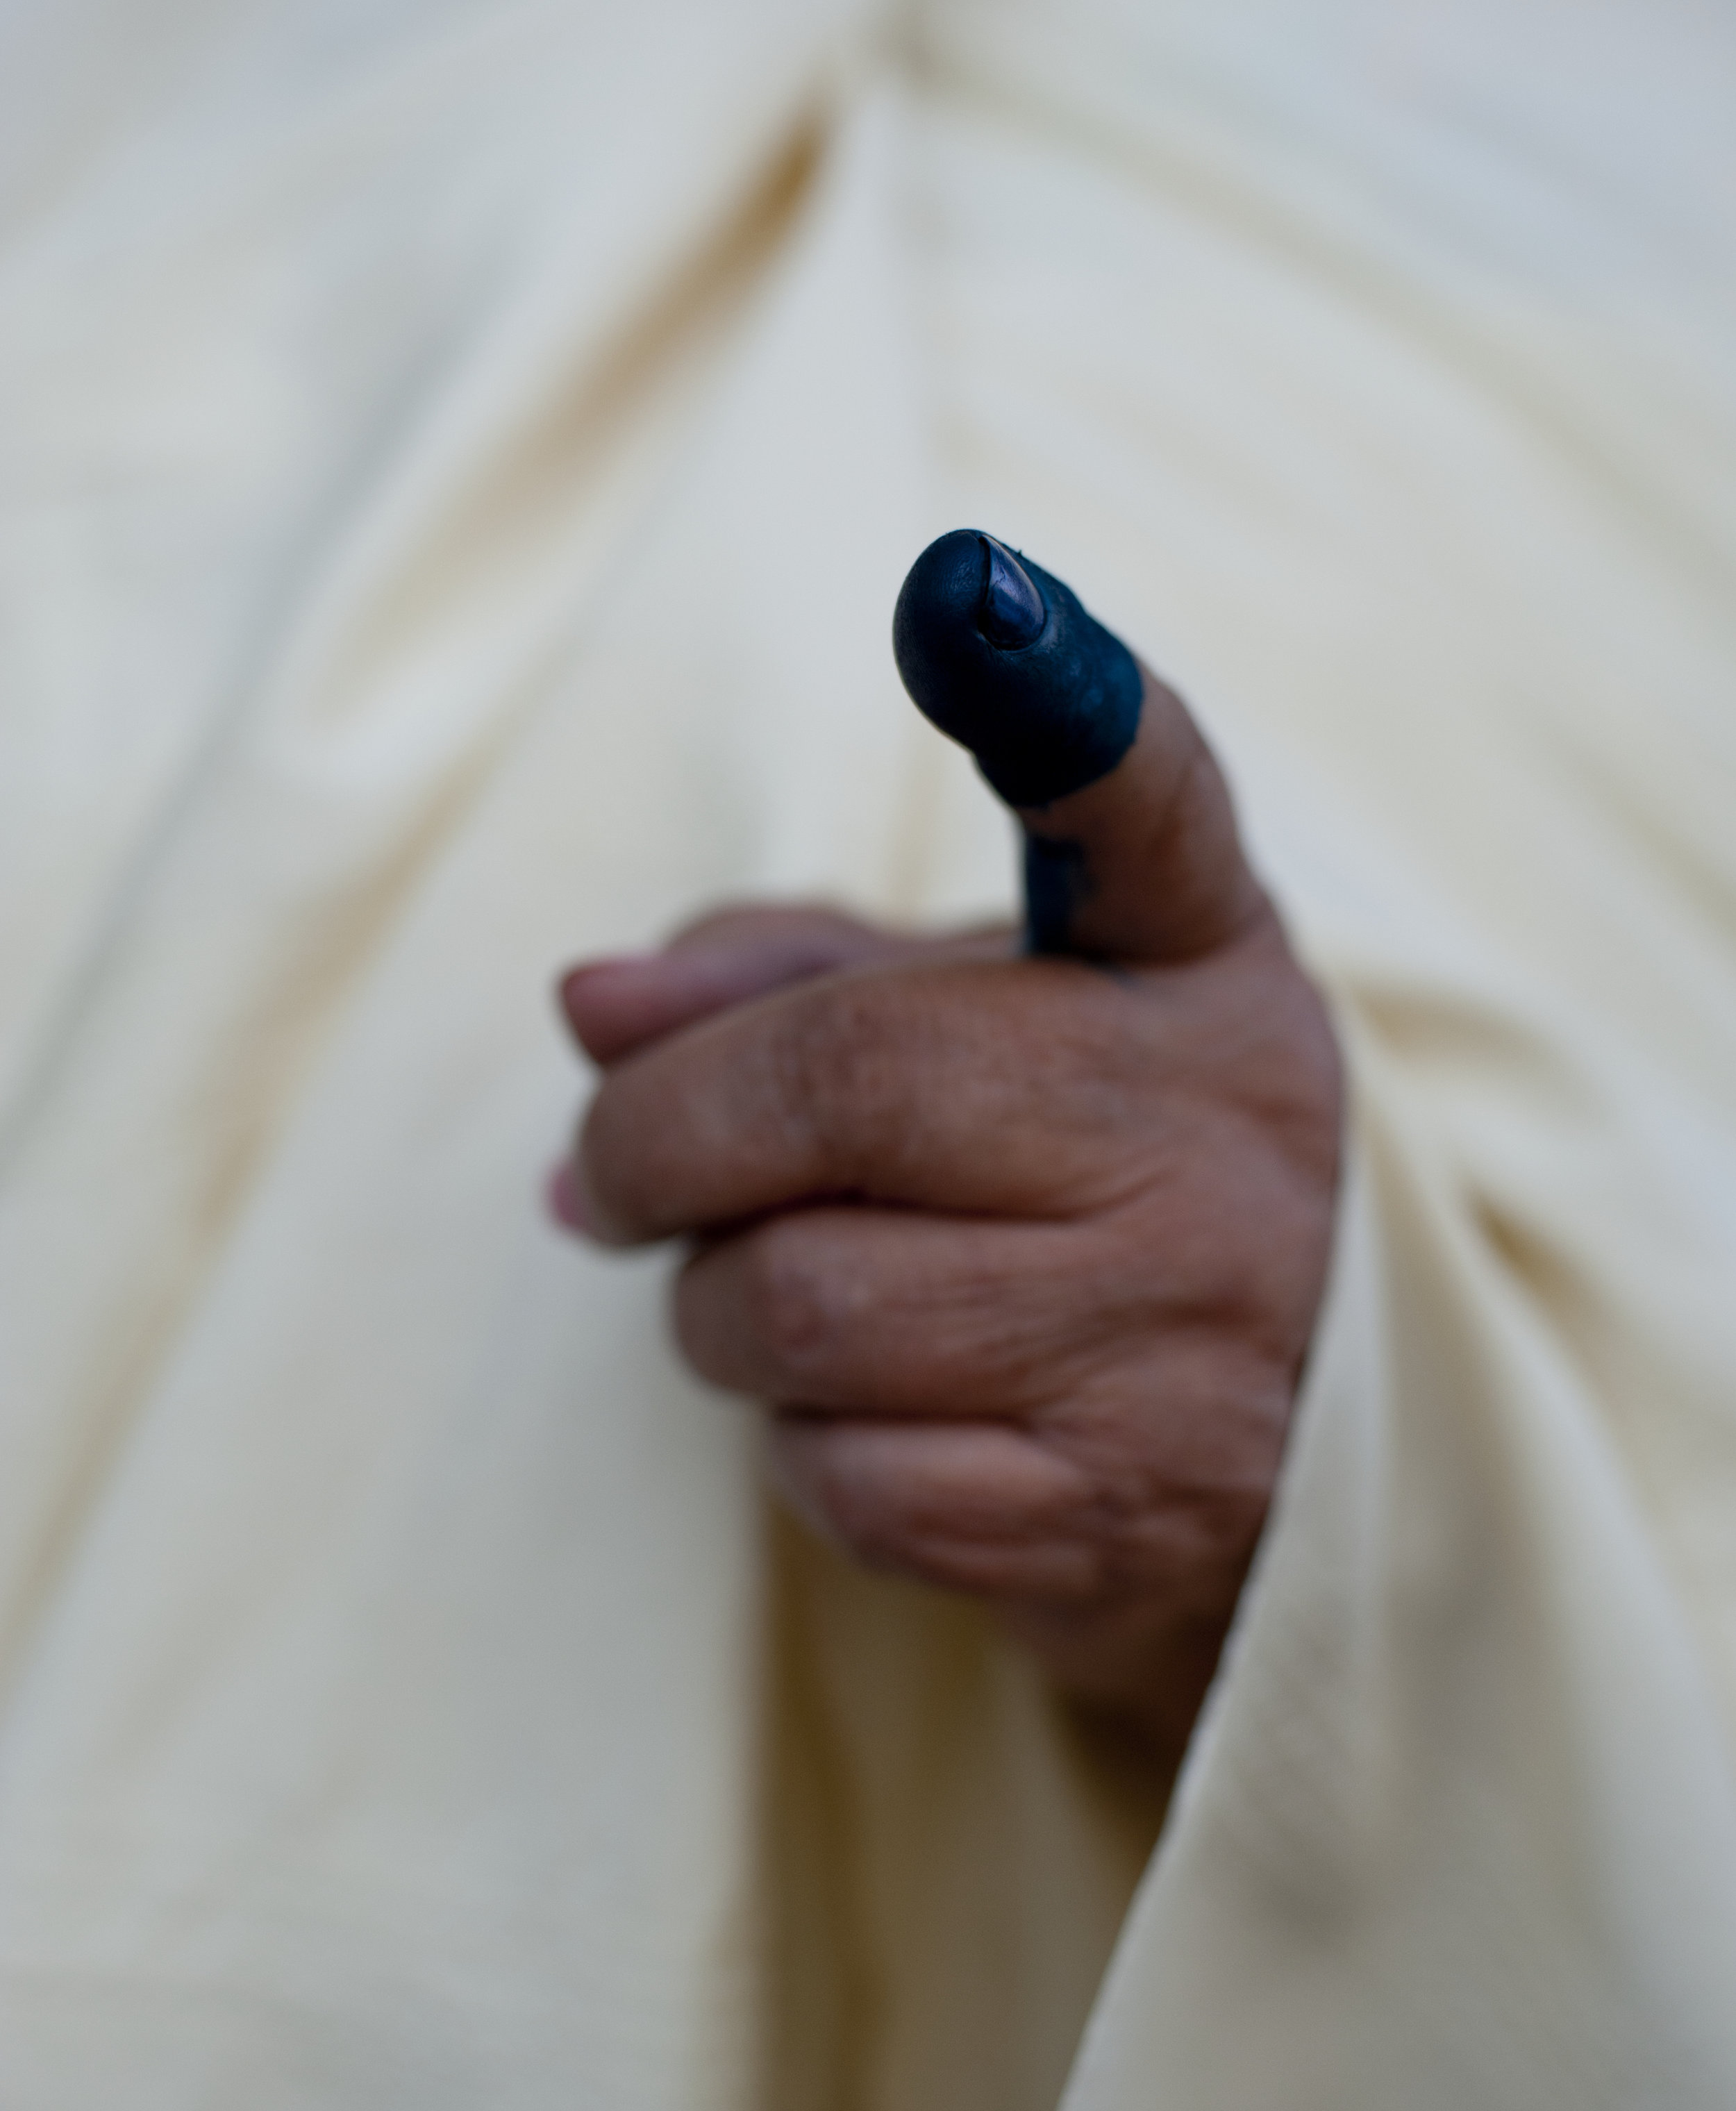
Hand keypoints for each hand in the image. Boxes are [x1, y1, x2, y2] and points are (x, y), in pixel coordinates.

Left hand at [554, 667, 1340, 1767]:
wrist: (1301, 1470)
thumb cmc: (1096, 1201)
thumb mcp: (998, 1040)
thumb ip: (789, 981)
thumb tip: (586, 1008)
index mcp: (1198, 973)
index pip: (1149, 811)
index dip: (1062, 705)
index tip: (972, 596)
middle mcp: (1213, 1132)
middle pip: (844, 1087)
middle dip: (656, 1141)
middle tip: (615, 1171)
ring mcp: (1185, 1336)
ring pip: (802, 1306)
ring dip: (712, 1311)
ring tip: (759, 1297)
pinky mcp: (1125, 1515)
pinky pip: (845, 1476)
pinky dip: (796, 1449)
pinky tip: (863, 1416)